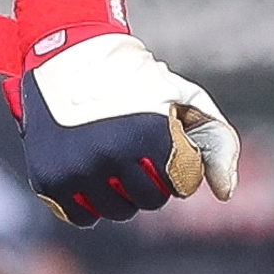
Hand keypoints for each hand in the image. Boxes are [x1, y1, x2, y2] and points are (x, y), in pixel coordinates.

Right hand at [0, 0, 240, 224]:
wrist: (68, 56)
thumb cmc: (135, 78)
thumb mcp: (183, 97)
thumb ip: (216, 141)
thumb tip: (225, 194)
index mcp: (148, 133)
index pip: (182, 183)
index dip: (181, 169)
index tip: (172, 153)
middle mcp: (110, 153)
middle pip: (150, 200)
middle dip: (155, 185)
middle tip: (146, 164)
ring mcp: (76, 168)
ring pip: (117, 211)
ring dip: (126, 198)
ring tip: (123, 172)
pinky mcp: (48, 179)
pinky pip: (82, 216)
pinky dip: (93, 207)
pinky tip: (98, 185)